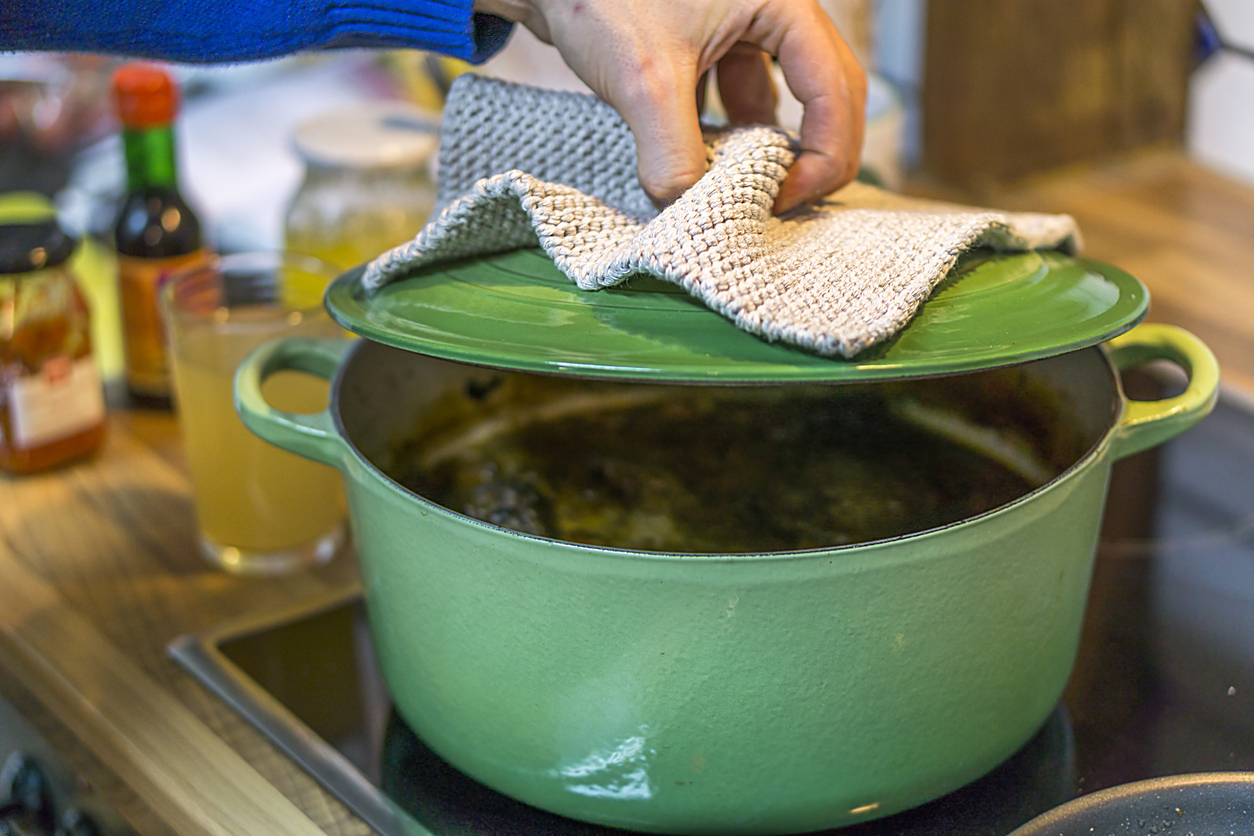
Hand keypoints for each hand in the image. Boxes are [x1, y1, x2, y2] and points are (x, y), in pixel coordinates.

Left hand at [474, 0, 866, 212]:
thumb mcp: (646, 81)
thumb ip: (675, 156)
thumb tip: (688, 210)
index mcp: (782, 3)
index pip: (836, 90)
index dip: (824, 155)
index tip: (784, 199)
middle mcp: (770, 10)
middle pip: (822, 95)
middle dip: (807, 155)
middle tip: (778, 204)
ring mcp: (737, 25)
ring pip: (770, 99)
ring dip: (757, 147)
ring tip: (729, 187)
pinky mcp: (701, 42)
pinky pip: (730, 96)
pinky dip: (720, 133)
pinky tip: (694, 161)